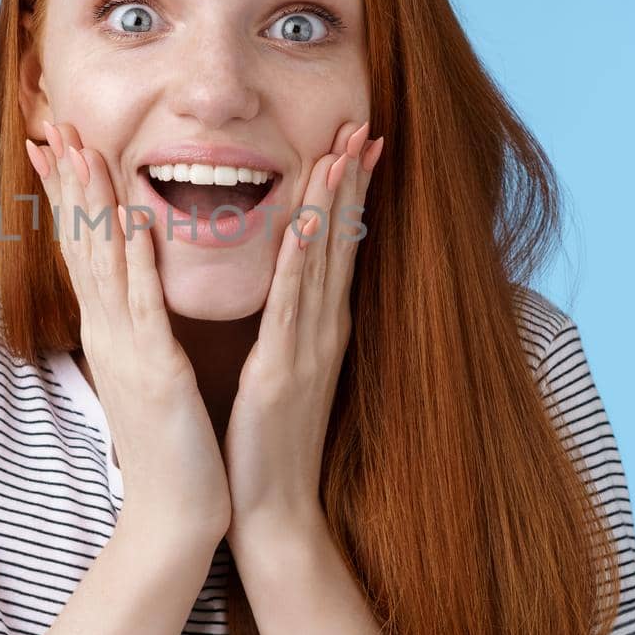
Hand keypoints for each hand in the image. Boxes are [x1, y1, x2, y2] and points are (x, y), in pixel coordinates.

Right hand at [25, 120, 232, 541]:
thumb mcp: (146, 373)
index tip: (55, 145)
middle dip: (68, 181)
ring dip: (93, 202)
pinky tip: (131, 219)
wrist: (173, 513)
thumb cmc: (167, 445)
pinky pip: (144, 306)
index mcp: (111, 331)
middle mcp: (108, 332)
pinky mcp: (157, 371)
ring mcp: (128, 349)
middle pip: (81, 243)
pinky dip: (135, 260)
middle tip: (53, 125)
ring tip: (82, 149)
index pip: (84, 248)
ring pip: (105, 262)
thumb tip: (125, 298)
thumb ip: (134, 330)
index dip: (68, 194)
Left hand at [222, 119, 384, 541]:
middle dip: (351, 182)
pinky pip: (290, 303)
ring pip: (322, 261)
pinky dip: (298, 259)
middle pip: (340, 242)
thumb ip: (290, 329)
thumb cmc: (269, 443)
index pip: (338, 247)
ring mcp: (309, 348)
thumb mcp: (283, 371)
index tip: (357, 144)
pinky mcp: (282, 369)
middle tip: (364, 125)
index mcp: (320, 329)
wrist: (273, 509)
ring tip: (342, 150)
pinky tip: (302, 221)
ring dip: (331, 204)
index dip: (348, 194)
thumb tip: (291, 293)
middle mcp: (324, 330)